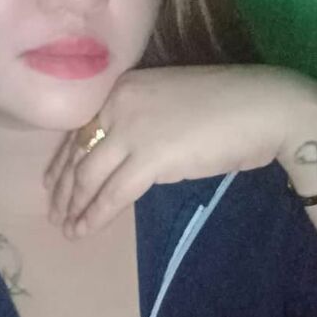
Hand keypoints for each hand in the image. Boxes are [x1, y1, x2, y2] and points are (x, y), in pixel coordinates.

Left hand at [43, 63, 310, 238]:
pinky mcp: (150, 158)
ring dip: (74, 206)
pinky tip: (84, 230)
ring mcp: (132, 129)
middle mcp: (119, 103)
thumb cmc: (227, 104)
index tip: (53, 182)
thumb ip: (140, 123)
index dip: (63, 160)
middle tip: (55, 211)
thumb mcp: (169, 102)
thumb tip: (122, 156)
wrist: (264, 107)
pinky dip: (95, 215)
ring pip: (89, 175)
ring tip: (67, 228)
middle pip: (78, 152)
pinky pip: (113, 193)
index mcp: (122, 85)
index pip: (80, 127)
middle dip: (63, 187)